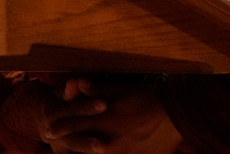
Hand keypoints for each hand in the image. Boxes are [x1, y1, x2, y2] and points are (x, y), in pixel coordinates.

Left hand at [38, 77, 182, 153]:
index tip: (50, 131)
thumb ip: (99, 90)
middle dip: (70, 145)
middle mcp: (112, 141)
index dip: (62, 128)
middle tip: (55, 142)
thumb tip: (78, 82)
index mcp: (108, 121)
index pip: (77, 126)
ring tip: (74, 150)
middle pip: (83, 146)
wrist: (179, 115)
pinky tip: (101, 151)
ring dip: (87, 150)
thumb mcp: (124, 90)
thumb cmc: (152, 98)